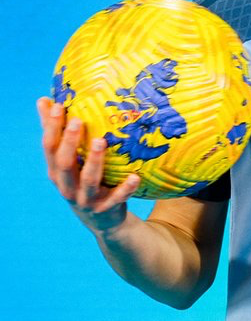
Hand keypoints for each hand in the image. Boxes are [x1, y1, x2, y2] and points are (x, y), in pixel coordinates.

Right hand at [37, 96, 140, 234]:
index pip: (49, 147)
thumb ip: (60, 133)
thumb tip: (45, 100)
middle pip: (63, 164)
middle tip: (76, 120)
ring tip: (100, 141)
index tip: (58, 105)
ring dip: (94, 161)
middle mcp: (67, 187)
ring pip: (88, 180)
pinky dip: (126, 188)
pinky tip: (135, 177)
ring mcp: (86, 199)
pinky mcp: (106, 209)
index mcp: (57, 172)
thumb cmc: (85, 181)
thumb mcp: (70, 161)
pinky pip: (117, 197)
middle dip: (69, 143)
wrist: (103, 220)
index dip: (51, 127)